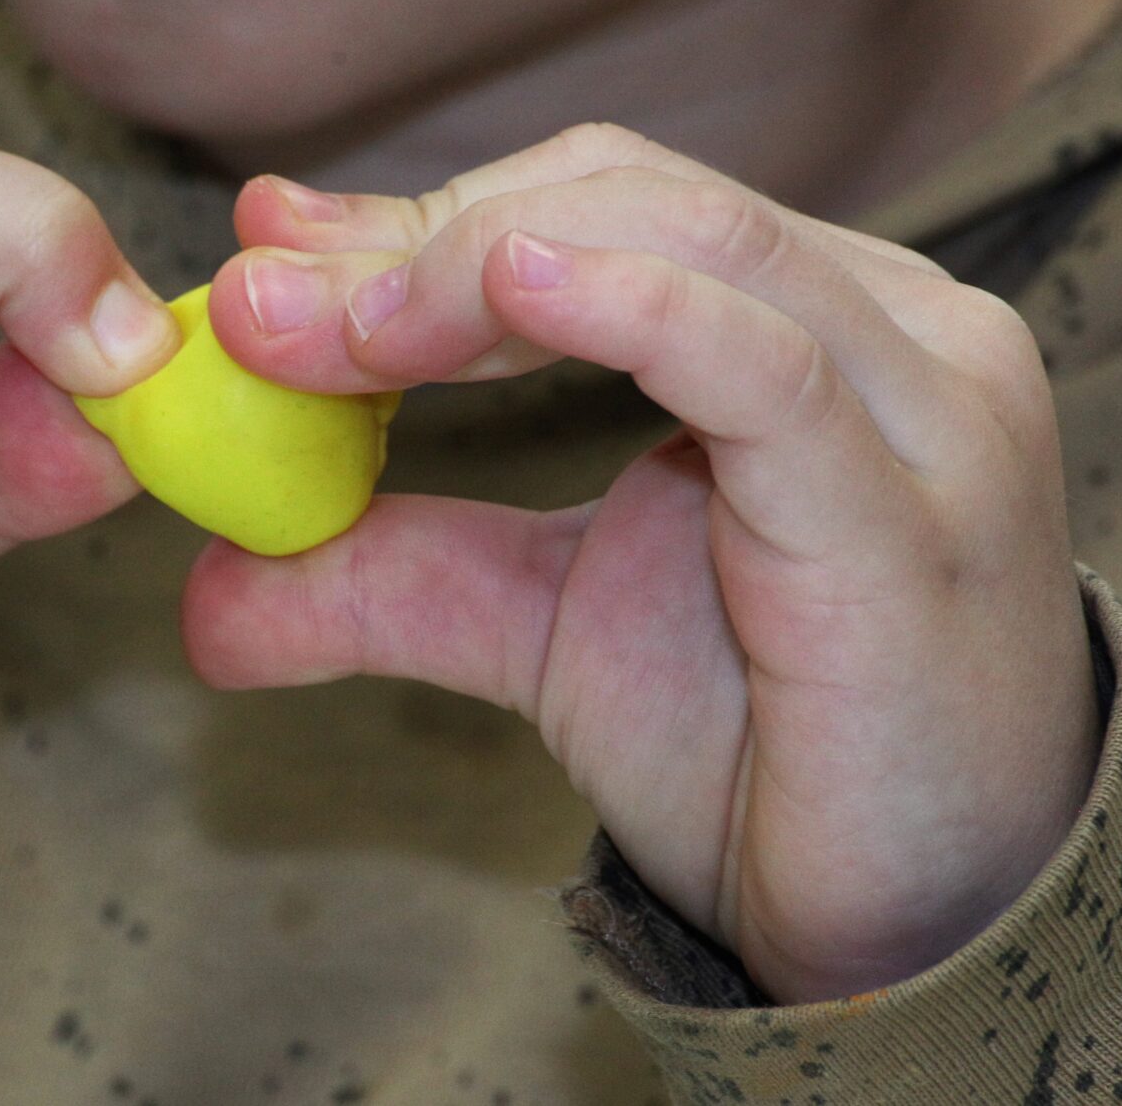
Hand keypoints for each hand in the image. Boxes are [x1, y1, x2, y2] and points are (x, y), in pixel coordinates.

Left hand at [183, 124, 1099, 1002]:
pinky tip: (508, 284)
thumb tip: (206, 597)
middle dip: (418, 242)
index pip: (595, 202)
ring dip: (472, 269)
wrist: (897, 922)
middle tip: (257, 301)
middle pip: (624, 199)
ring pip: (689, 244)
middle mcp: (879, 325)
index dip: (420, 214)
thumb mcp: (537, 627)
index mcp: (794, 322)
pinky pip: (767, 366)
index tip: (266, 246)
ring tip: (321, 328)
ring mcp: (915, 405)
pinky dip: (630, 311)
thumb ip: (387, 577)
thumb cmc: (752, 746)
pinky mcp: (909, 511)